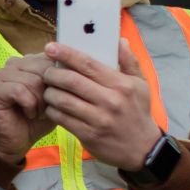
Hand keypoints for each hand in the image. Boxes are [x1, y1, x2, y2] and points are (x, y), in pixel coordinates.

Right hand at [0, 52, 53, 166]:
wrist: (17, 142)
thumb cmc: (36, 120)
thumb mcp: (56, 98)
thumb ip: (63, 80)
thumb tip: (71, 65)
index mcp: (29, 62)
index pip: (52, 58)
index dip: (60, 81)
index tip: (55, 98)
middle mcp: (14, 64)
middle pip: (44, 69)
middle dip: (50, 93)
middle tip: (45, 109)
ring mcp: (2, 74)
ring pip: (33, 80)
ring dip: (40, 102)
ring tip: (36, 113)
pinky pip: (19, 90)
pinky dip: (29, 105)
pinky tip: (28, 114)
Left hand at [42, 41, 162, 170]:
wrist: (143, 149)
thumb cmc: (138, 112)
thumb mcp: (141, 85)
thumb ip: (129, 62)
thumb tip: (120, 40)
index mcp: (121, 85)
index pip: (88, 64)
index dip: (66, 54)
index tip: (51, 47)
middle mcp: (109, 101)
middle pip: (71, 81)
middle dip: (52, 74)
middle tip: (47, 72)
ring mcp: (98, 120)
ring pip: (63, 101)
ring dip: (50, 93)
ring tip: (48, 90)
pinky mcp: (89, 135)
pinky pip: (62, 119)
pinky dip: (53, 111)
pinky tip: (52, 107)